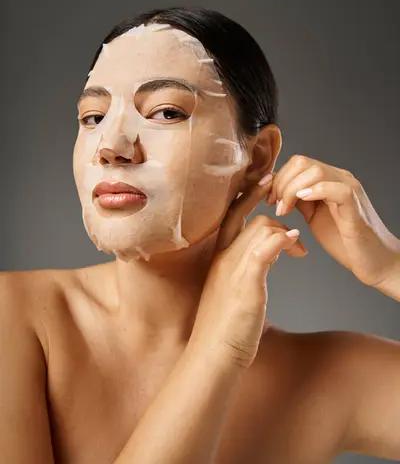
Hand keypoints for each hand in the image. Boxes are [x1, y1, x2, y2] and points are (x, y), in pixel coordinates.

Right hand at [189, 176, 306, 368]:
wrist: (212, 354)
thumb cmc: (224, 327)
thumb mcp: (234, 291)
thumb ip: (249, 266)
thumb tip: (270, 250)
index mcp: (219, 259)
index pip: (229, 218)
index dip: (245, 197)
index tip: (261, 181)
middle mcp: (223, 259)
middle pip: (242, 216)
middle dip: (258, 195)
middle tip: (276, 180)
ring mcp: (233, 269)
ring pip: (258, 230)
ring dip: (282, 229)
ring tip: (299, 247)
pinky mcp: (246, 284)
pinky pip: (262, 251)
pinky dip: (281, 241)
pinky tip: (294, 242)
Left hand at [266, 155, 399, 286]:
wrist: (373, 261)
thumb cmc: (344, 241)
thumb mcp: (313, 216)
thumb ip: (299, 200)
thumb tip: (277, 190)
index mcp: (329, 179)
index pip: (298, 163)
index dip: (278, 178)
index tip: (268, 199)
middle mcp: (340, 178)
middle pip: (302, 162)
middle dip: (281, 182)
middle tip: (274, 205)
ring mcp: (349, 189)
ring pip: (315, 171)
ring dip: (291, 189)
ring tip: (284, 210)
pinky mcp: (355, 205)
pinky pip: (335, 188)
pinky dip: (314, 191)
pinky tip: (301, 202)